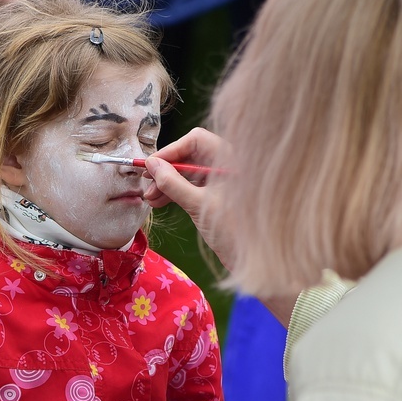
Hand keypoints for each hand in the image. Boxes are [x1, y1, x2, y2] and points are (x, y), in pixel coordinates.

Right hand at [144, 128, 234, 267]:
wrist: (253, 260)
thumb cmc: (234, 231)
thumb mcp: (198, 205)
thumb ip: (173, 183)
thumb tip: (152, 164)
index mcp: (231, 160)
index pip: (196, 140)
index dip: (171, 151)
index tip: (151, 165)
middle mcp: (226, 166)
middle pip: (190, 155)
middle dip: (167, 169)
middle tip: (148, 183)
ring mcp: (221, 182)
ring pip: (188, 172)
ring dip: (167, 183)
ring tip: (150, 198)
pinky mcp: (216, 196)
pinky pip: (192, 186)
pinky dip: (175, 193)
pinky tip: (159, 202)